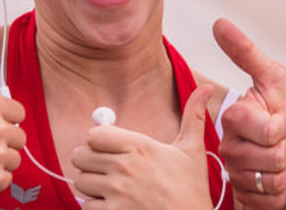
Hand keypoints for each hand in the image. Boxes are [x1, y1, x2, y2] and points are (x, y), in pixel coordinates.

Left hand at [72, 85, 216, 209]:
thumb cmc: (192, 190)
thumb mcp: (193, 150)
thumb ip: (193, 116)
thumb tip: (205, 88)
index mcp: (140, 147)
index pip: (94, 135)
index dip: (99, 142)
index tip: (110, 149)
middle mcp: (124, 168)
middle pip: (80, 156)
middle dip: (91, 163)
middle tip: (107, 170)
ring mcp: (116, 193)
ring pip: (80, 182)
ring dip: (92, 186)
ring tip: (112, 189)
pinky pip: (85, 206)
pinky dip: (96, 207)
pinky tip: (114, 206)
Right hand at [213, 18, 285, 208]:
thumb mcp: (275, 76)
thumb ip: (245, 52)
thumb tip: (219, 23)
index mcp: (233, 118)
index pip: (267, 130)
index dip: (283, 125)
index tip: (281, 117)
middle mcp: (229, 147)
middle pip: (272, 157)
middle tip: (285, 137)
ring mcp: (237, 174)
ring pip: (272, 180)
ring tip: (285, 155)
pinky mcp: (248, 197)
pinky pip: (272, 199)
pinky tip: (283, 174)